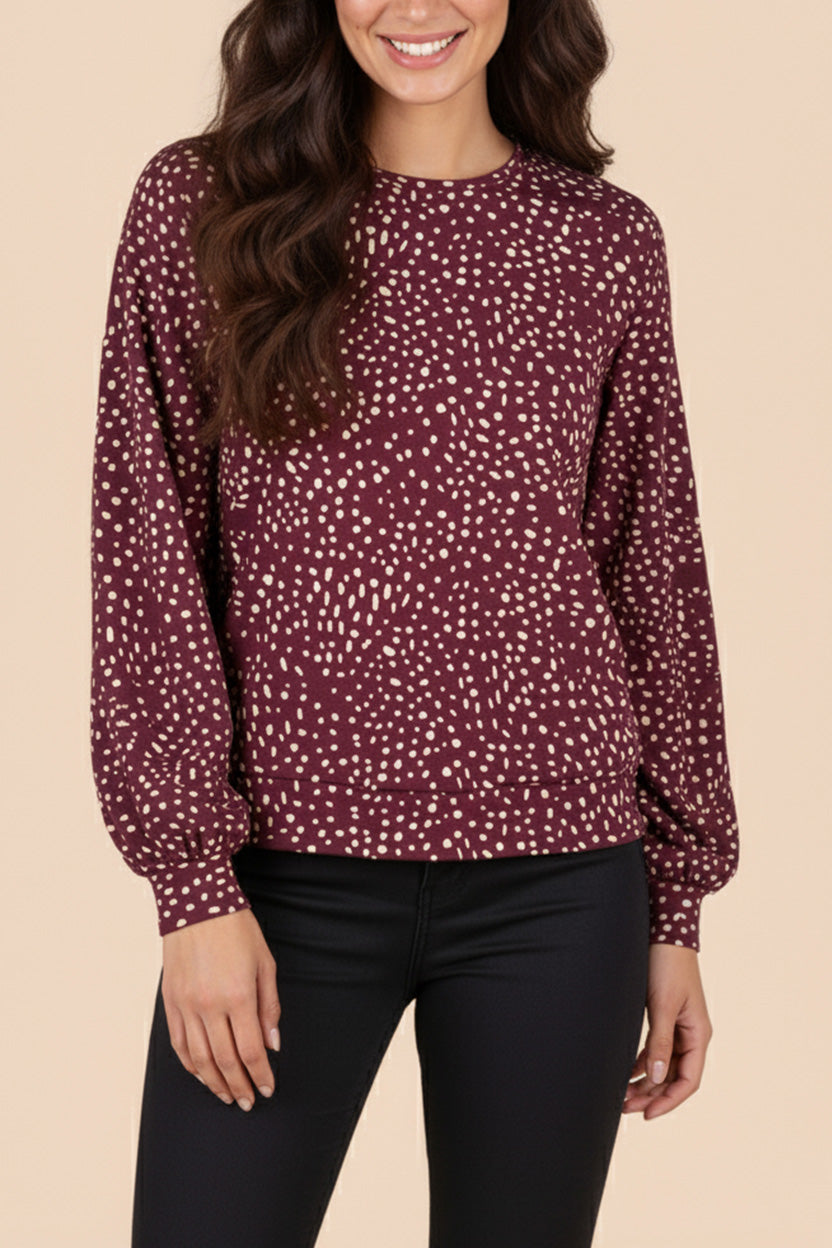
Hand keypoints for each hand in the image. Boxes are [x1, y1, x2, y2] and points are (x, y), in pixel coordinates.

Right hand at [161, 908, 281, 1110]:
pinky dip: (190, 1064)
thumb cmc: (237, 929)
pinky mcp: (170, 1001)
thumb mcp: (265, 963)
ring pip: (199, 1059)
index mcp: (237, 995)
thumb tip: (273, 1044)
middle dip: (239, 1086)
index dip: (261, 1074)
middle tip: (249, 1102)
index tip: (268, 1089)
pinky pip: (179, 1043)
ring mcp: (186, 1005)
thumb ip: (269, 1006)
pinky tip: (201, 1074)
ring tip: (227, 1095)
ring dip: (214, 1082)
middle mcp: (209, 1005)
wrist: (196, 901)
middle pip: (225, 1060)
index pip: (251, 1050)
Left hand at [622, 943, 712, 1118]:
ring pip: (663, 1065)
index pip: (688, 1081)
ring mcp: (679, 1028)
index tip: (646, 1114)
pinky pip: (656, 1050)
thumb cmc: (667, 966)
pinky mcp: (665, 1018)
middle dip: (652, 1095)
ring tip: (621, 1095)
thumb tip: (655, 1077)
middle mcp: (691, 1035)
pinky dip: (642, 1063)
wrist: (664, 933)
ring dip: (645, 1081)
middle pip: (674, 1077)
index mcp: (699, 1035)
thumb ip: (660, 1041)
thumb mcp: (663, 1006)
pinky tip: (626, 1072)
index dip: (668, 1101)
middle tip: (624, 1106)